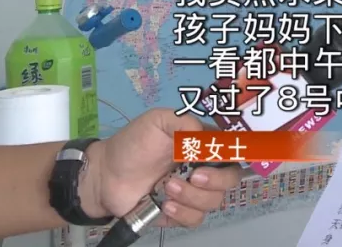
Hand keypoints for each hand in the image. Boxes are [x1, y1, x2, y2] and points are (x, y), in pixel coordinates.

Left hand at [81, 109, 242, 227]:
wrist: (105, 175)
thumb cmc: (133, 144)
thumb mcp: (158, 121)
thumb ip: (186, 124)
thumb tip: (210, 139)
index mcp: (204, 144)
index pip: (235, 149)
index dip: (237, 154)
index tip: (223, 156)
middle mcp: (205, 168)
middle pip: (232, 179)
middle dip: (217, 180)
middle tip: (193, 176)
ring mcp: (193, 192)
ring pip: (214, 201)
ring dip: (192, 196)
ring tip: (166, 188)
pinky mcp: (180, 213)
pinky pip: (196, 219)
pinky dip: (183, 214)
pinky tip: (164, 206)